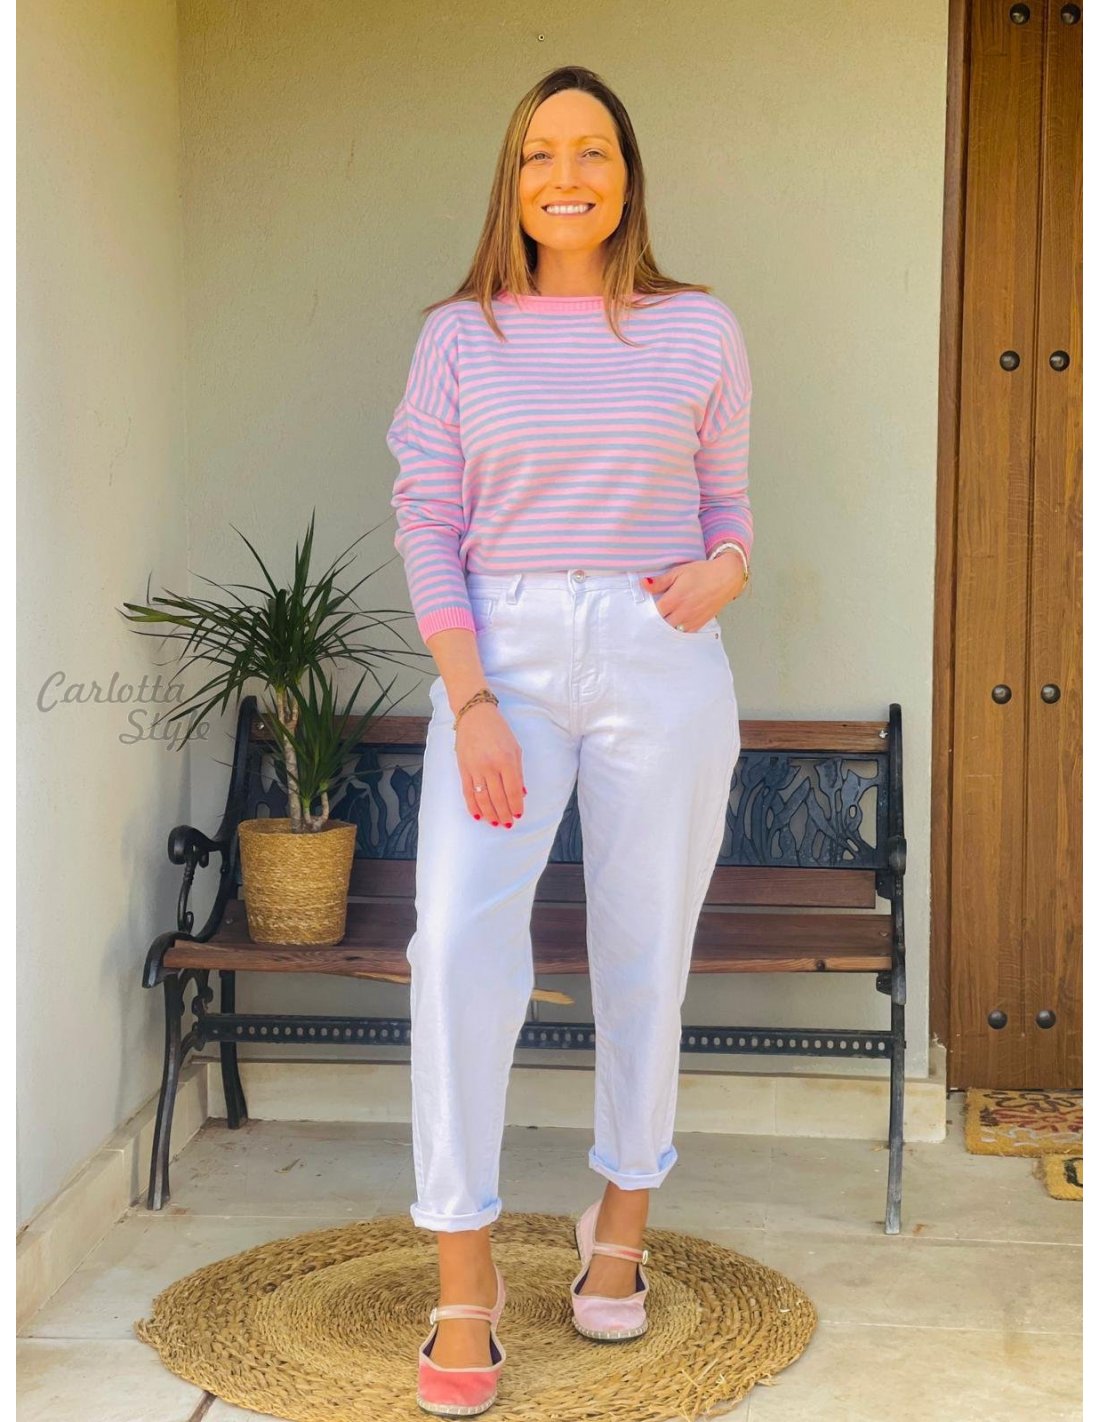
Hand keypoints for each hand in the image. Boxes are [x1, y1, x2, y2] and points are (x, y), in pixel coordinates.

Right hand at [454, 702, 526, 826]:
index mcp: (506, 760)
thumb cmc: (498, 730)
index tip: (519, 814)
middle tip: (508, 823)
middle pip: (498, 798)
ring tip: (495, 823)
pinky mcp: (463, 769)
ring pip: (482, 799)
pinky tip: (478, 815)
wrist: (474, 715)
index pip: (513, 790)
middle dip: (504, 814)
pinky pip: (468, 792)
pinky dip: (473, 806)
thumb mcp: (515, 748)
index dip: (516, 805)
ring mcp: (475, 769)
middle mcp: (490, 766)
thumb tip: (521, 793)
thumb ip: (518, 772)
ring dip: (490, 814)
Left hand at [645, 552, 746, 630]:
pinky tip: (672, 627)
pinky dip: (675, 632)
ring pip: (671, 632)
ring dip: (664, 628)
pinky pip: (683, 634)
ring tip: (658, 623)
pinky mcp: (699, 624)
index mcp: (675, 599)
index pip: (653, 613)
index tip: (641, 610)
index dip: (645, 612)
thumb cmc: (702, 573)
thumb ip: (660, 581)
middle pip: (660, 625)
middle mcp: (682, 613)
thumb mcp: (679, 572)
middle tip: (647, 618)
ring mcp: (691, 620)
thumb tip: (643, 584)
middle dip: (653, 622)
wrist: (727, 578)